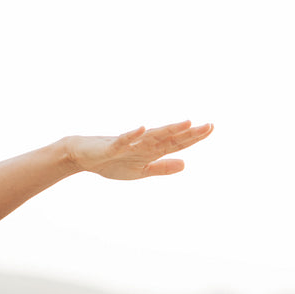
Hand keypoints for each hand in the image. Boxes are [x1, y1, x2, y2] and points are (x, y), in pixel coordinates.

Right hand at [67, 120, 213, 179]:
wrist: (84, 157)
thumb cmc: (112, 162)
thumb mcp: (141, 170)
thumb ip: (162, 168)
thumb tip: (185, 164)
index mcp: (151, 150)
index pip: (176, 143)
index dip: (193, 137)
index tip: (210, 128)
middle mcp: (143, 143)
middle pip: (169, 138)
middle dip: (189, 133)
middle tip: (209, 126)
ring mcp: (129, 143)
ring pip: (152, 136)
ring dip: (168, 130)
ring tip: (186, 123)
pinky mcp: (112, 146)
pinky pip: (124, 139)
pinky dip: (133, 134)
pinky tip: (142, 128)